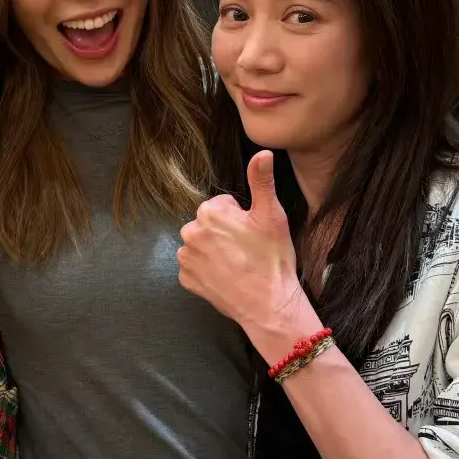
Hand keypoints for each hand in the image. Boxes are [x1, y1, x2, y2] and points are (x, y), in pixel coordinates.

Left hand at [176, 151, 318, 363]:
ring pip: (201, 244)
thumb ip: (262, 181)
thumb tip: (263, 153)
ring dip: (215, 250)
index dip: (241, 217)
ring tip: (238, 264)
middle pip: (209, 224)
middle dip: (225, 232)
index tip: (252, 233)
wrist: (268, 306)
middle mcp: (190, 232)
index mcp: (209, 212)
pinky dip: (207, 270)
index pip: (223, 204)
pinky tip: (227, 276)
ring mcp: (186, 258)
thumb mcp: (272, 215)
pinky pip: (194, 266)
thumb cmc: (272, 260)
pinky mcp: (186, 279)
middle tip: (248, 249)